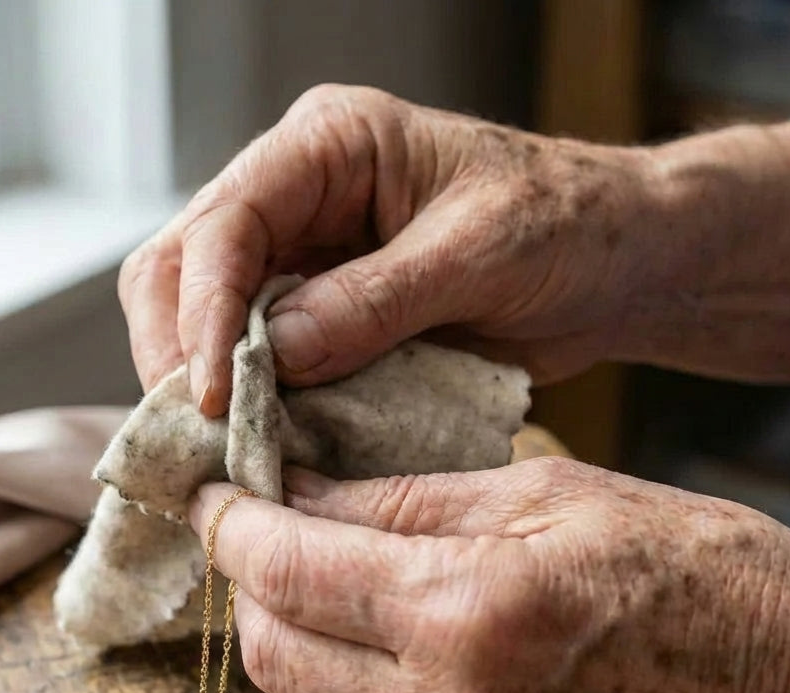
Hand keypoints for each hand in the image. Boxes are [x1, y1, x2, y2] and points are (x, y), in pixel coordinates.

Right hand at [121, 85, 660, 414]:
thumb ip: (375, 301)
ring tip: (221, 447)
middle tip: (197, 431)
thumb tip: (273, 354)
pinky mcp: (319, 317)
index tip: (208, 393)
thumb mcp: (479, 252)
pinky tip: (259, 442)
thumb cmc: (565, 225)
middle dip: (178, 351)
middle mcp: (296, 197)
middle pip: (182, 267)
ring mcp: (302, 259)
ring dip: (202, 384)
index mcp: (328, 147)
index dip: (203, 311)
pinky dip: (249, 404)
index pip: (225, 222)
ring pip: (202, 318)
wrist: (610, 264)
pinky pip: (255, 360)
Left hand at [190, 462, 789, 692]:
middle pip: (274, 655)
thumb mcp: (547, 497)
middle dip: (251, 589)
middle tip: (269, 540)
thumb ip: (403, 501)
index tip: (211, 498)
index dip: (232, 526)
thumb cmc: (693, 572)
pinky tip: (383, 670)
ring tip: (326, 603)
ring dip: (293, 657)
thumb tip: (297, 493)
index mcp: (471, 611)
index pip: (290, 568)